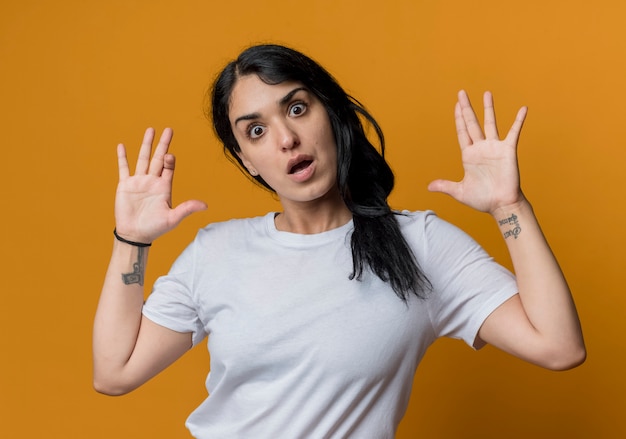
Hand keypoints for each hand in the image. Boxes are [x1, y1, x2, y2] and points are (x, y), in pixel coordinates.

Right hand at [114, 128, 206, 242]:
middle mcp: (152, 181)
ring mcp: (139, 182)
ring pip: (143, 159)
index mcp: (164, 187)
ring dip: (146, 145)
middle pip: (158, 158)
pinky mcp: (125, 185)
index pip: (169, 168)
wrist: (135, 235)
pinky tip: (122, 146)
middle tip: (168, 130)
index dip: (170, 160)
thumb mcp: (173, 218)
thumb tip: (205, 205)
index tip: (170, 155)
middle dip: (163, 144)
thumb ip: (187, 209)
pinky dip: (122, 157)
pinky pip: (123, 168)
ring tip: (150, 130)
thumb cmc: (155, 228)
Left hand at [428, 90, 527, 215]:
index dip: (458, 119)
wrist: (500, 205)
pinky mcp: (508, 151)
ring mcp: (494, 148)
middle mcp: (481, 148)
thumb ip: (445, 186)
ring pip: (490, 123)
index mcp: (468, 155)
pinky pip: (513, 132)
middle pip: (472, 123)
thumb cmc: (482, 199)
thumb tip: (429, 186)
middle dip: (466, 108)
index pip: (462, 132)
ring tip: (486, 93)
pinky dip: (518, 121)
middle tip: (461, 93)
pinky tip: (523, 109)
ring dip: (488, 108)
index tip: (456, 105)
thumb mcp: (460, 192)